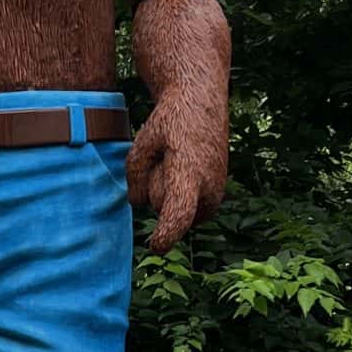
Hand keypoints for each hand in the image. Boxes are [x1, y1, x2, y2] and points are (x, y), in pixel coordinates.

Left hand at [126, 90, 227, 252]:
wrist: (201, 105)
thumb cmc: (170, 122)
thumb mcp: (142, 143)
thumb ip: (135, 176)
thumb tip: (138, 204)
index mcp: (189, 174)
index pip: (179, 213)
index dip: (167, 233)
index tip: (157, 247)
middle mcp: (209, 189)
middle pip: (164, 208)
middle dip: (157, 190)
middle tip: (165, 156)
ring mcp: (216, 195)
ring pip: (176, 211)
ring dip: (170, 194)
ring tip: (178, 162)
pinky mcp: (217, 199)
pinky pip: (186, 210)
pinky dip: (181, 195)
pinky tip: (185, 169)